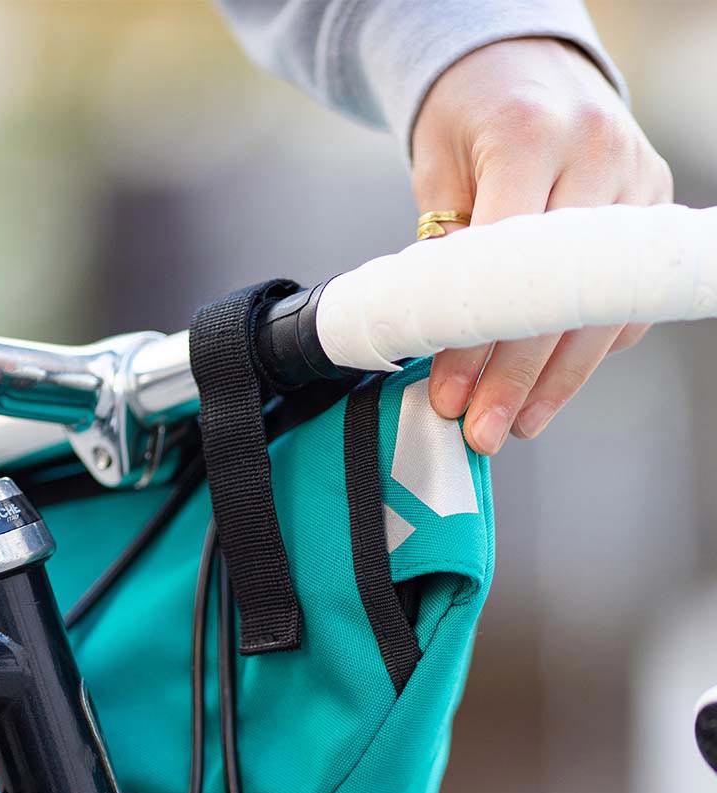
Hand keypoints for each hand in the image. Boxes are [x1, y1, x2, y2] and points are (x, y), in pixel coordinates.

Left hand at [411, 37, 672, 454]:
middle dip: (518, 376)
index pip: (505, 263)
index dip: (477, 339)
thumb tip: (439, 340)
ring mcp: (636, 183)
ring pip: (603, 305)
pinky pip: (626, 296)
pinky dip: (590, 347)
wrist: (524, 68)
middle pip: (561, 294)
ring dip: (559, 378)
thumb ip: (443, 246)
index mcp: (530, 137)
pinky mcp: (651, 209)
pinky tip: (553, 386)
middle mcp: (597, 155)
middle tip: (483, 431)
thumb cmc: (469, 118)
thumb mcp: (436, 168)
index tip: (450, 394)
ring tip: (517, 425)